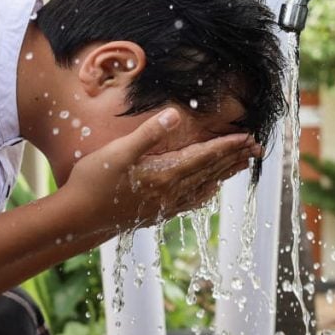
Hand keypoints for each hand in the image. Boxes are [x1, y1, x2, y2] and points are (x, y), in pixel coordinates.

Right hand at [62, 107, 261, 235]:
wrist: (77, 219)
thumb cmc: (94, 182)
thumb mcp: (118, 152)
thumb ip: (148, 134)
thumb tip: (175, 115)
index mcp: (165, 175)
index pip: (204, 157)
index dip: (227, 146)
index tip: (248, 137)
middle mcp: (170, 192)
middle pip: (210, 173)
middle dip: (234, 159)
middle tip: (257, 149)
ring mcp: (164, 205)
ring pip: (203, 187)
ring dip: (224, 175)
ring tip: (242, 166)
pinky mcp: (155, 213)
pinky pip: (189, 202)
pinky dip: (205, 193)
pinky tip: (209, 192)